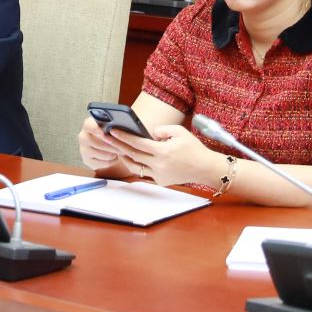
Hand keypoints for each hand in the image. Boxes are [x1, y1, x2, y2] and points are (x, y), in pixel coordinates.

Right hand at [77, 116, 139, 176]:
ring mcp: (84, 149)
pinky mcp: (87, 161)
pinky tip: (114, 156)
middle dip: (114, 146)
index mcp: (88, 124)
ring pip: (104, 154)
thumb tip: (125, 125)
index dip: (96, 129)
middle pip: (98, 143)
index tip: (104, 133)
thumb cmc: (111, 133)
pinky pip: (104, 163)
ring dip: (115, 153)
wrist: (106, 146)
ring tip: (120, 150)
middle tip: (125, 147)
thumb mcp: (112, 126)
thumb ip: (115, 125)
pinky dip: (112, 161)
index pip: (89, 125)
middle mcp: (83, 136)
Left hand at [101, 123, 217, 186]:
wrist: (205, 168)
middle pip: (132, 155)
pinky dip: (137, 166)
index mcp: (163, 151)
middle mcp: (159, 165)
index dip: (124, 136)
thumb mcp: (180, 132)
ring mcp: (159, 175)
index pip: (138, 143)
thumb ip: (162, 129)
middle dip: (118, 145)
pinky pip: (144, 174)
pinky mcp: (161, 182)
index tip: (112, 130)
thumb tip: (149, 133)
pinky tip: (131, 159)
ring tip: (117, 149)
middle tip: (107, 138)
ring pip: (135, 167)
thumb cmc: (193, 148)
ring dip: (125, 158)